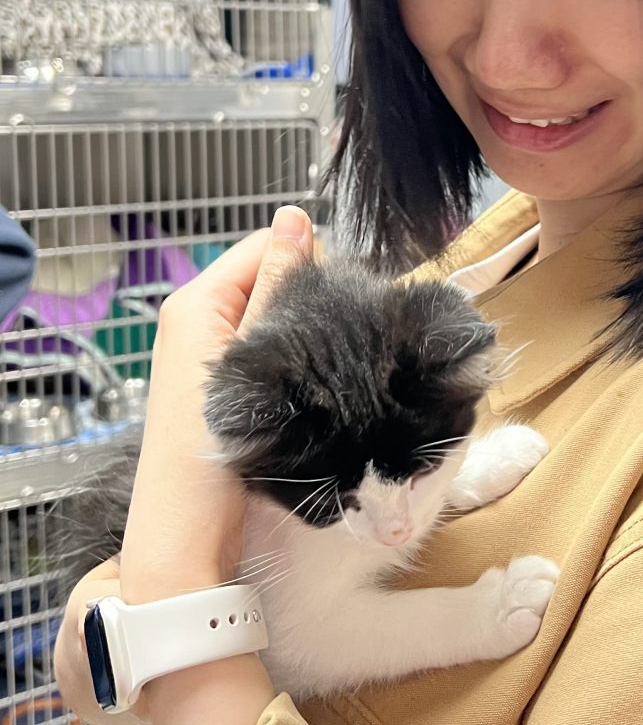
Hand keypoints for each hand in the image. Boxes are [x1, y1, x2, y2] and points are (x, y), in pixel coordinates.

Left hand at [54, 206, 316, 722]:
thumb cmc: (214, 445)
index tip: (344, 298)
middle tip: (342, 335)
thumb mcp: (251, 356)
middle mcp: (200, 317)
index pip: (266, 244)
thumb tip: (294, 217)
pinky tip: (318, 382)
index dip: (308, 261)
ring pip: (278, 314)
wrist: (190, 534)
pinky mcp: (231, 382)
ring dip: (307, 330)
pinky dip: (298, 356)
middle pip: (273, 277)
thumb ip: (275, 286)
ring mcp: (215, 352)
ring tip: (333, 361)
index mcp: (196, 301)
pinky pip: (272, 346)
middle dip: (311, 296)